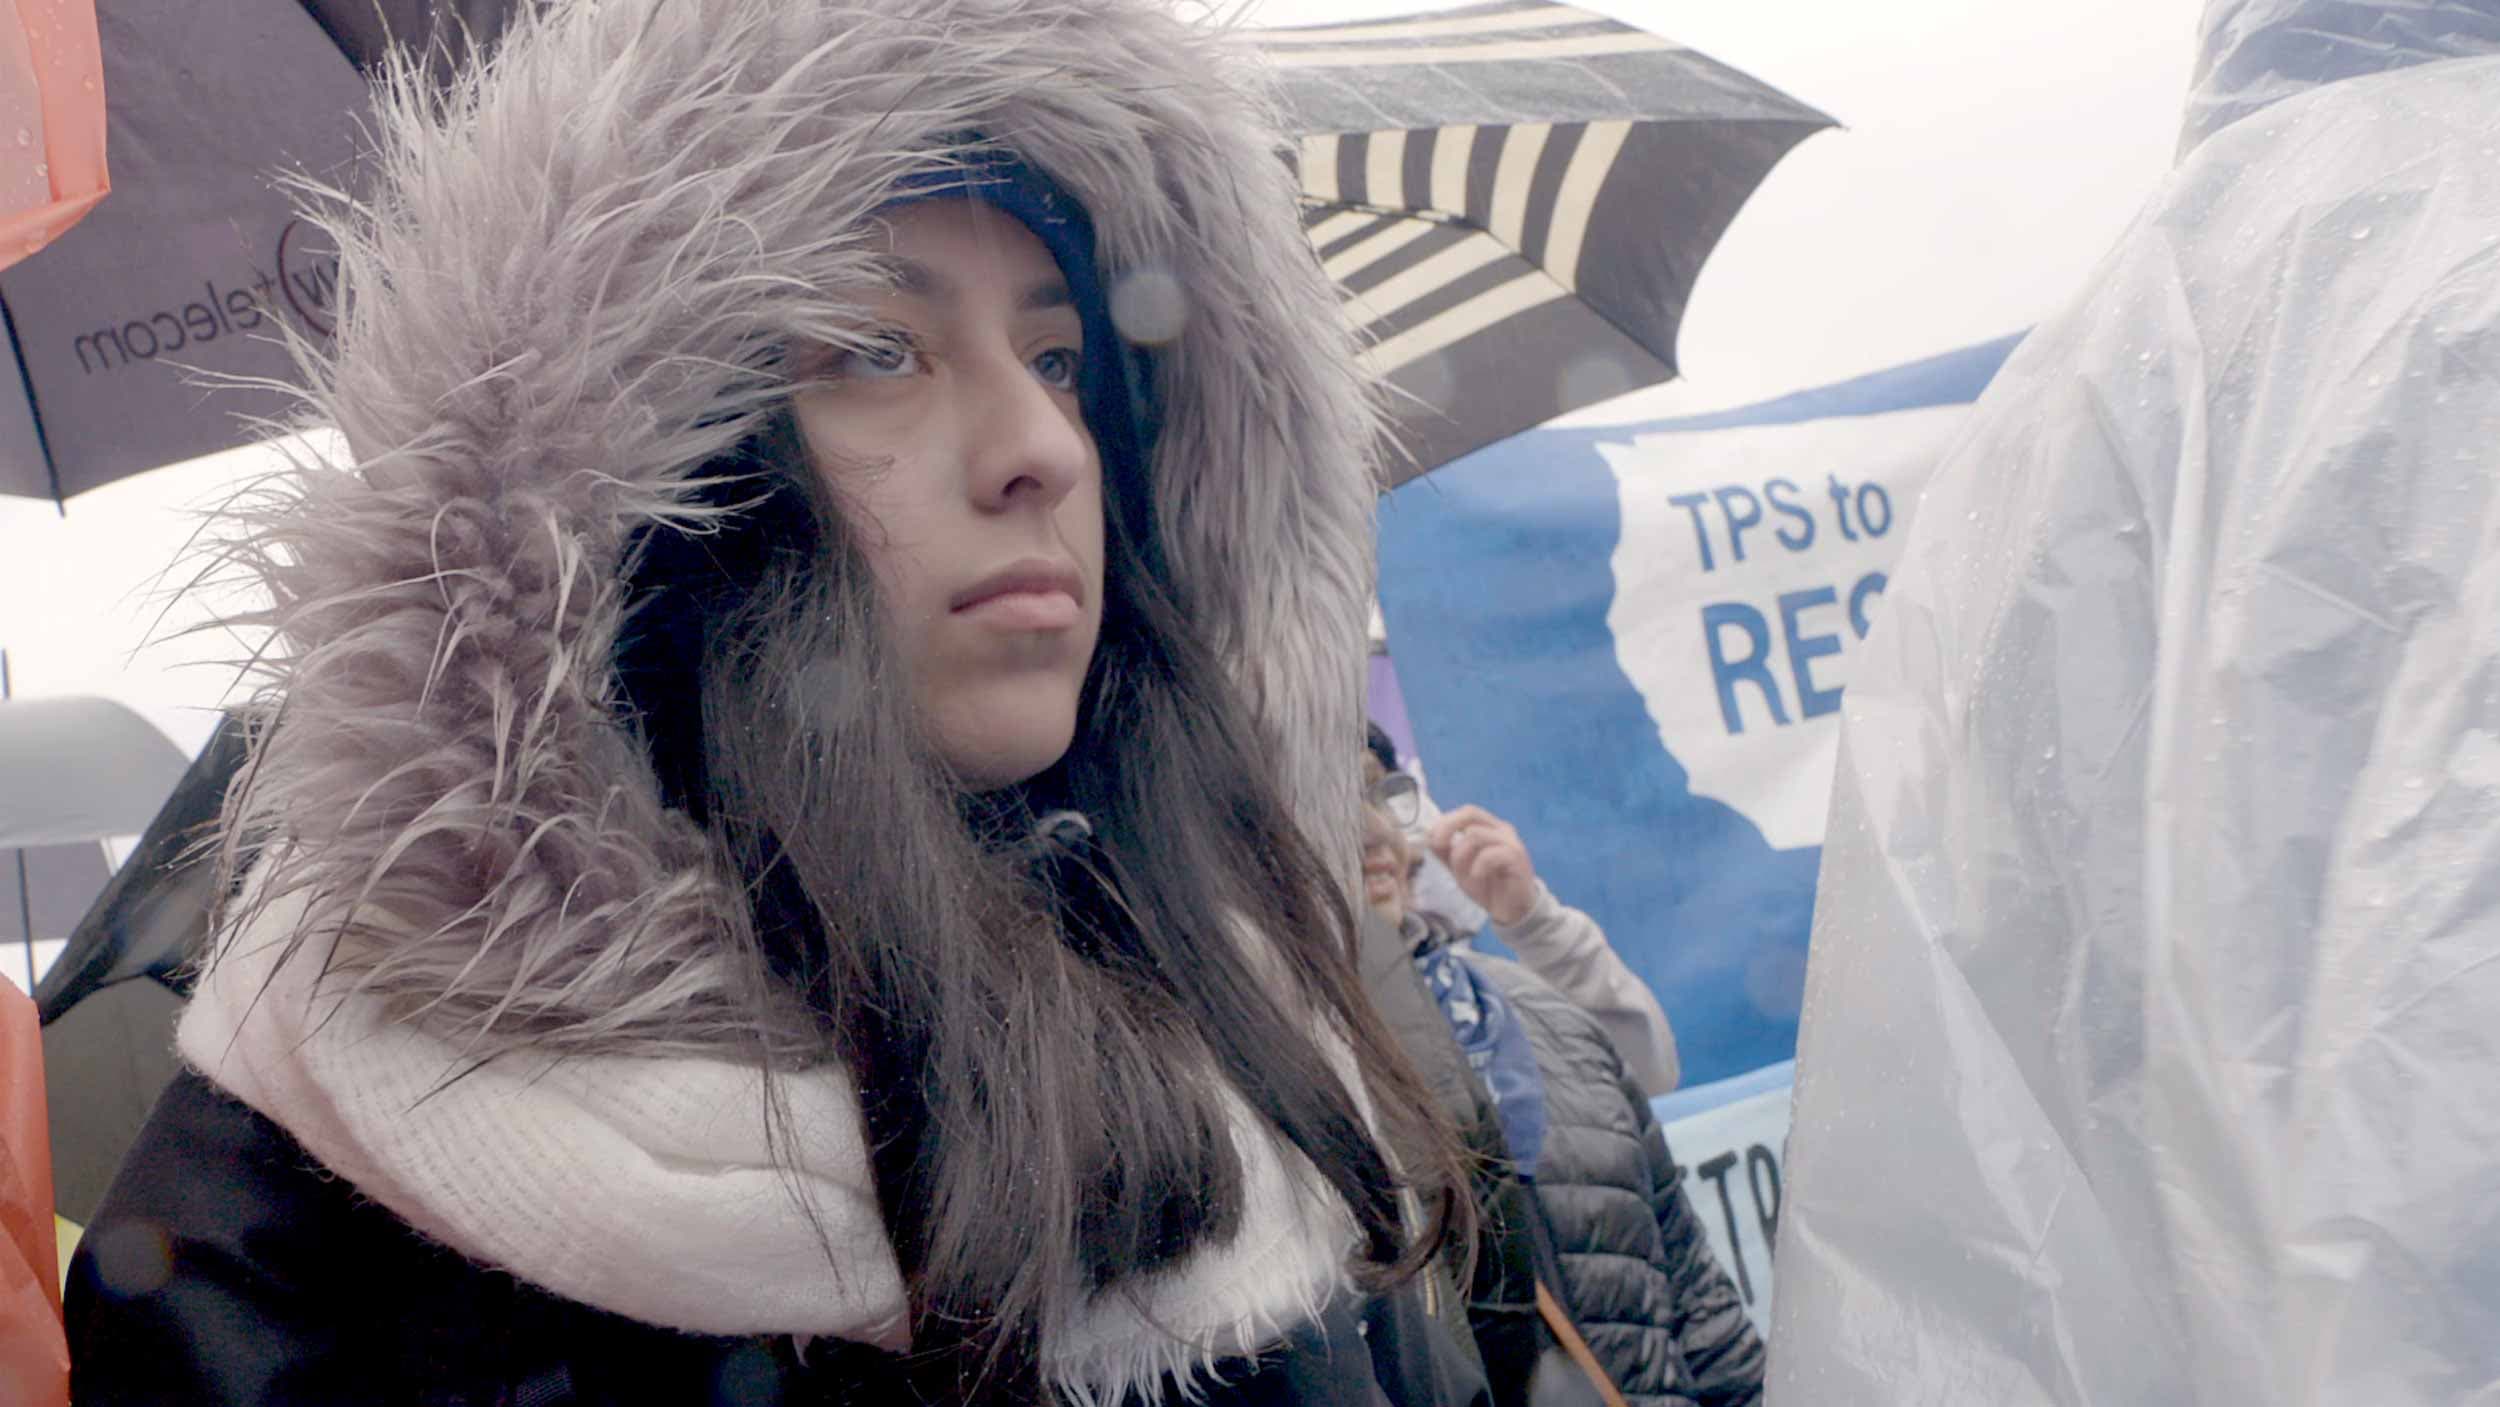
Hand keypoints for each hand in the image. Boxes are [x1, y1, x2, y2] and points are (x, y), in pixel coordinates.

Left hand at [1427, 805, 1539, 927]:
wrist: (1512, 910)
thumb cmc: (1488, 885)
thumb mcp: (1460, 867)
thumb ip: (1445, 851)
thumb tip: (1429, 835)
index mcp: (1490, 828)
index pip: (1466, 812)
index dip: (1445, 821)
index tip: (1432, 840)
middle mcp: (1502, 830)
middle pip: (1471, 813)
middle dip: (1448, 828)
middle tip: (1438, 847)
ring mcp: (1511, 843)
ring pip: (1475, 834)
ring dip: (1461, 855)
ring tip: (1466, 873)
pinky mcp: (1516, 859)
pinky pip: (1489, 855)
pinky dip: (1477, 867)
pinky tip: (1477, 877)